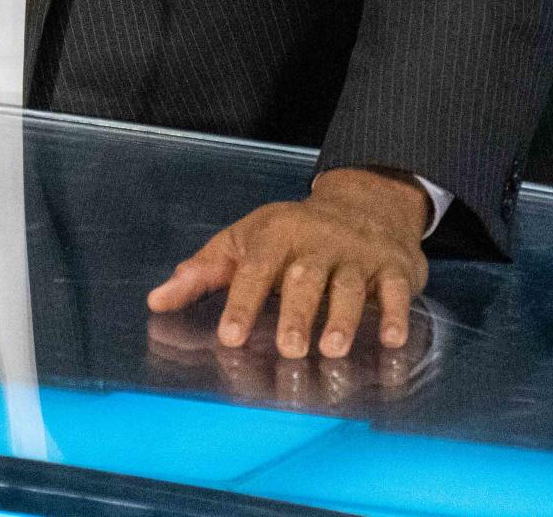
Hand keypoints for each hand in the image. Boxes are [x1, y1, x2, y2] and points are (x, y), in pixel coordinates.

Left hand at [147, 167, 429, 358]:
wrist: (364, 202)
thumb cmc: (291, 233)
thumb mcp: (244, 241)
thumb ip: (203, 272)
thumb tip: (155, 301)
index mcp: (276, 233)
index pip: (256, 267)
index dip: (243, 301)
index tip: (231, 336)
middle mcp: (317, 241)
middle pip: (305, 277)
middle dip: (297, 312)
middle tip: (288, 349)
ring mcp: (357, 253)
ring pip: (350, 285)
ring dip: (343, 318)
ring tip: (331, 350)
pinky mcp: (393, 267)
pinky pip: (396, 290)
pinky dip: (397, 314)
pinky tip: (393, 341)